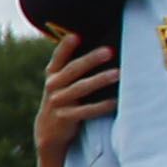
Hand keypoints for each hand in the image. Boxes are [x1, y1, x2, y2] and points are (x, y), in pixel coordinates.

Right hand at [36, 33, 120, 163]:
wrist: (48, 131)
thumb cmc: (63, 99)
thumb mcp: (61, 83)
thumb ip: (72, 69)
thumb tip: (100, 49)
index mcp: (52, 75)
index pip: (58, 57)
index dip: (66, 47)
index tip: (76, 35)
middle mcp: (53, 86)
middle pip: (73, 70)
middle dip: (91, 60)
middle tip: (108, 51)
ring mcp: (58, 102)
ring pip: (80, 89)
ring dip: (99, 80)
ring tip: (117, 73)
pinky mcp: (65, 118)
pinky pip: (85, 111)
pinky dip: (101, 106)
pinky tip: (115, 102)